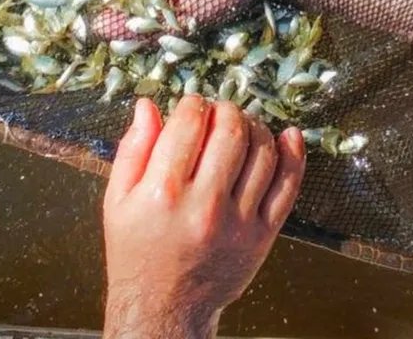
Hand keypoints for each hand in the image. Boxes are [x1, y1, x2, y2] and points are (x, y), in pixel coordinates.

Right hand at [102, 96, 304, 338]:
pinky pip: (288, 187)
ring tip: (243, 127)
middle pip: (231, 132)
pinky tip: (288, 137)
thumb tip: (148, 106)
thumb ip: (134, 150)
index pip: (190, 125)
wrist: (163, 309)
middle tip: (220, 112)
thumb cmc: (137, 252)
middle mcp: (204, 204)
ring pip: (263, 152)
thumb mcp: (118, 201)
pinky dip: (294, 155)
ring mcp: (237, 221)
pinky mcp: (261, 236)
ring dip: (256, 127)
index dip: (194, 103)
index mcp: (163, 192)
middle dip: (227, 110)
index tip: (193, 104)